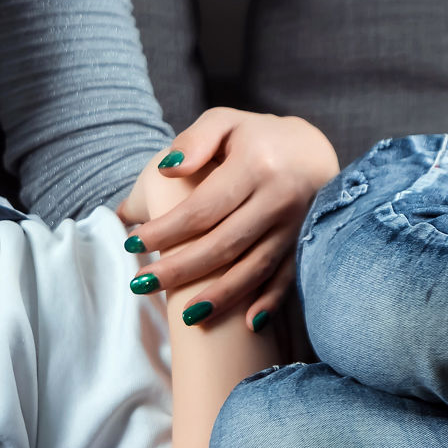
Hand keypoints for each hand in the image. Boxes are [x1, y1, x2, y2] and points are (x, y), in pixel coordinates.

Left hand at [116, 108, 337, 329]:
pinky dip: (270, 302)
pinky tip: (247, 325)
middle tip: (140, 285)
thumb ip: (194, 141)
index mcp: (256, 165)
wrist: (313, 148)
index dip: (167, 230)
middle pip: (224, 244)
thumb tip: (166, 170)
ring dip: (221, 296)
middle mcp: (280, 197)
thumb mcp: (224, 122)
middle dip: (180, 270)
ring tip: (185, 316)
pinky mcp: (308, 243)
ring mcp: (297, 224)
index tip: (133, 244)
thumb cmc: (255, 137)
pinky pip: (289, 277)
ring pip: (255, 267)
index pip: (203, 208)